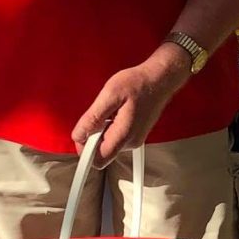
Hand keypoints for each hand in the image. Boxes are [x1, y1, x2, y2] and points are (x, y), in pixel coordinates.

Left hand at [72, 43, 193, 155]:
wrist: (160, 79)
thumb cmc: (139, 83)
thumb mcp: (110, 94)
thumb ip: (93, 117)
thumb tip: (79, 135)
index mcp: (124, 135)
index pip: (98, 160)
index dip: (85, 150)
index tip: (82, 135)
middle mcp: (131, 142)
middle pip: (102, 152)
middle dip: (93, 136)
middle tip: (100, 114)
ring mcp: (135, 140)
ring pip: (108, 144)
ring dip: (102, 130)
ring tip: (111, 110)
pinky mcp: (136, 135)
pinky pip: (116, 138)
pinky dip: (111, 127)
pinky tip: (116, 112)